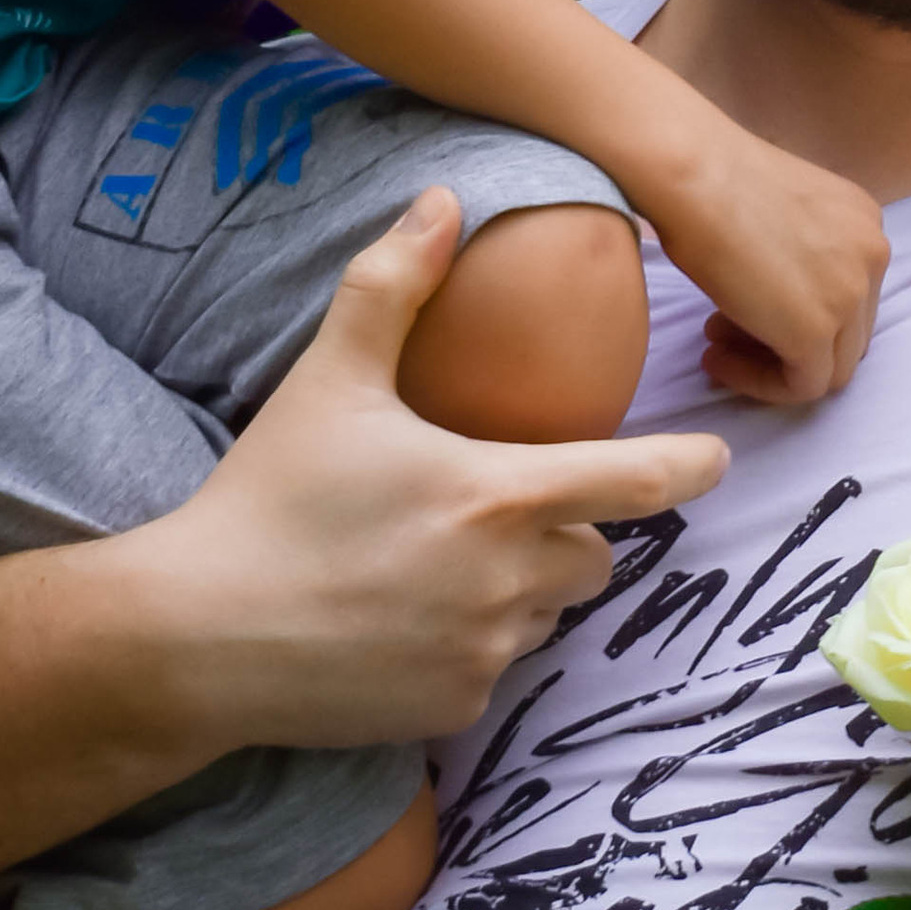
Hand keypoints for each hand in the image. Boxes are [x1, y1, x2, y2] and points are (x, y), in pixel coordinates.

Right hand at [118, 187, 728, 746]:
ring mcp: (484, 653)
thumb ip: (393, 284)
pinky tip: (399, 619)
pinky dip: (468, 642)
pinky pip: (494, 667)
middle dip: (564, 530)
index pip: (637, 482)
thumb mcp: (328, 380)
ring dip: (519, 589)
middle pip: (592, 554)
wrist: (194, 637)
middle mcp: (508, 582)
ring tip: (430, 562)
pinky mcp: (453, 710)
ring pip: (546, 614)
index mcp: (498, 495)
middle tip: (487, 507)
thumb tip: (442, 200)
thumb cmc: (267, 498)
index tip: (716, 457)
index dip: (688, 467)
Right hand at [651, 130, 890, 407]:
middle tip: (724, 331)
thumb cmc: (714, 180)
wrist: (691, 174)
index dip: (797, 311)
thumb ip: (801, 252)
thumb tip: (781, 300)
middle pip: (848, 334)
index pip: (850, 295)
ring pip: (831, 368)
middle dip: (787, 340)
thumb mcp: (782, 212)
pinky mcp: (816, 331)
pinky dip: (760, 383)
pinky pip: (802, 387)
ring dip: (772, 365)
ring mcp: (851, 295)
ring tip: (716, 346)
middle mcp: (873, 254)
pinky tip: (717, 361)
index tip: (744, 308)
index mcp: (866, 221)